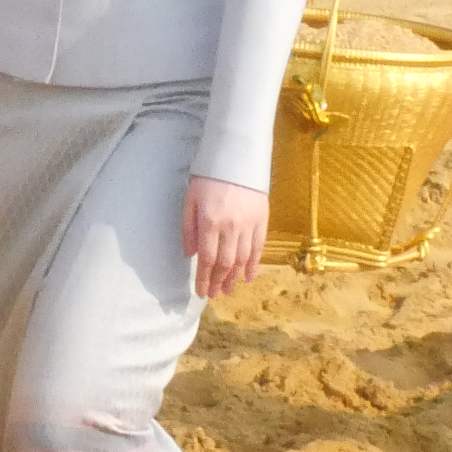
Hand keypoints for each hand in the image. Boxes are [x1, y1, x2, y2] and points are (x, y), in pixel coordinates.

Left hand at [183, 176, 268, 298]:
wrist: (236, 157)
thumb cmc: (207, 178)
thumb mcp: (189, 200)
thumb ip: (188, 228)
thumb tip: (190, 255)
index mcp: (209, 223)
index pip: (206, 259)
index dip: (204, 279)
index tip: (202, 292)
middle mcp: (230, 227)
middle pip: (225, 263)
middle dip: (218, 282)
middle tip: (214, 294)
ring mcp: (248, 225)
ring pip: (242, 259)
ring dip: (234, 278)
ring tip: (228, 290)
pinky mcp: (262, 220)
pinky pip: (258, 248)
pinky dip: (254, 265)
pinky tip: (248, 277)